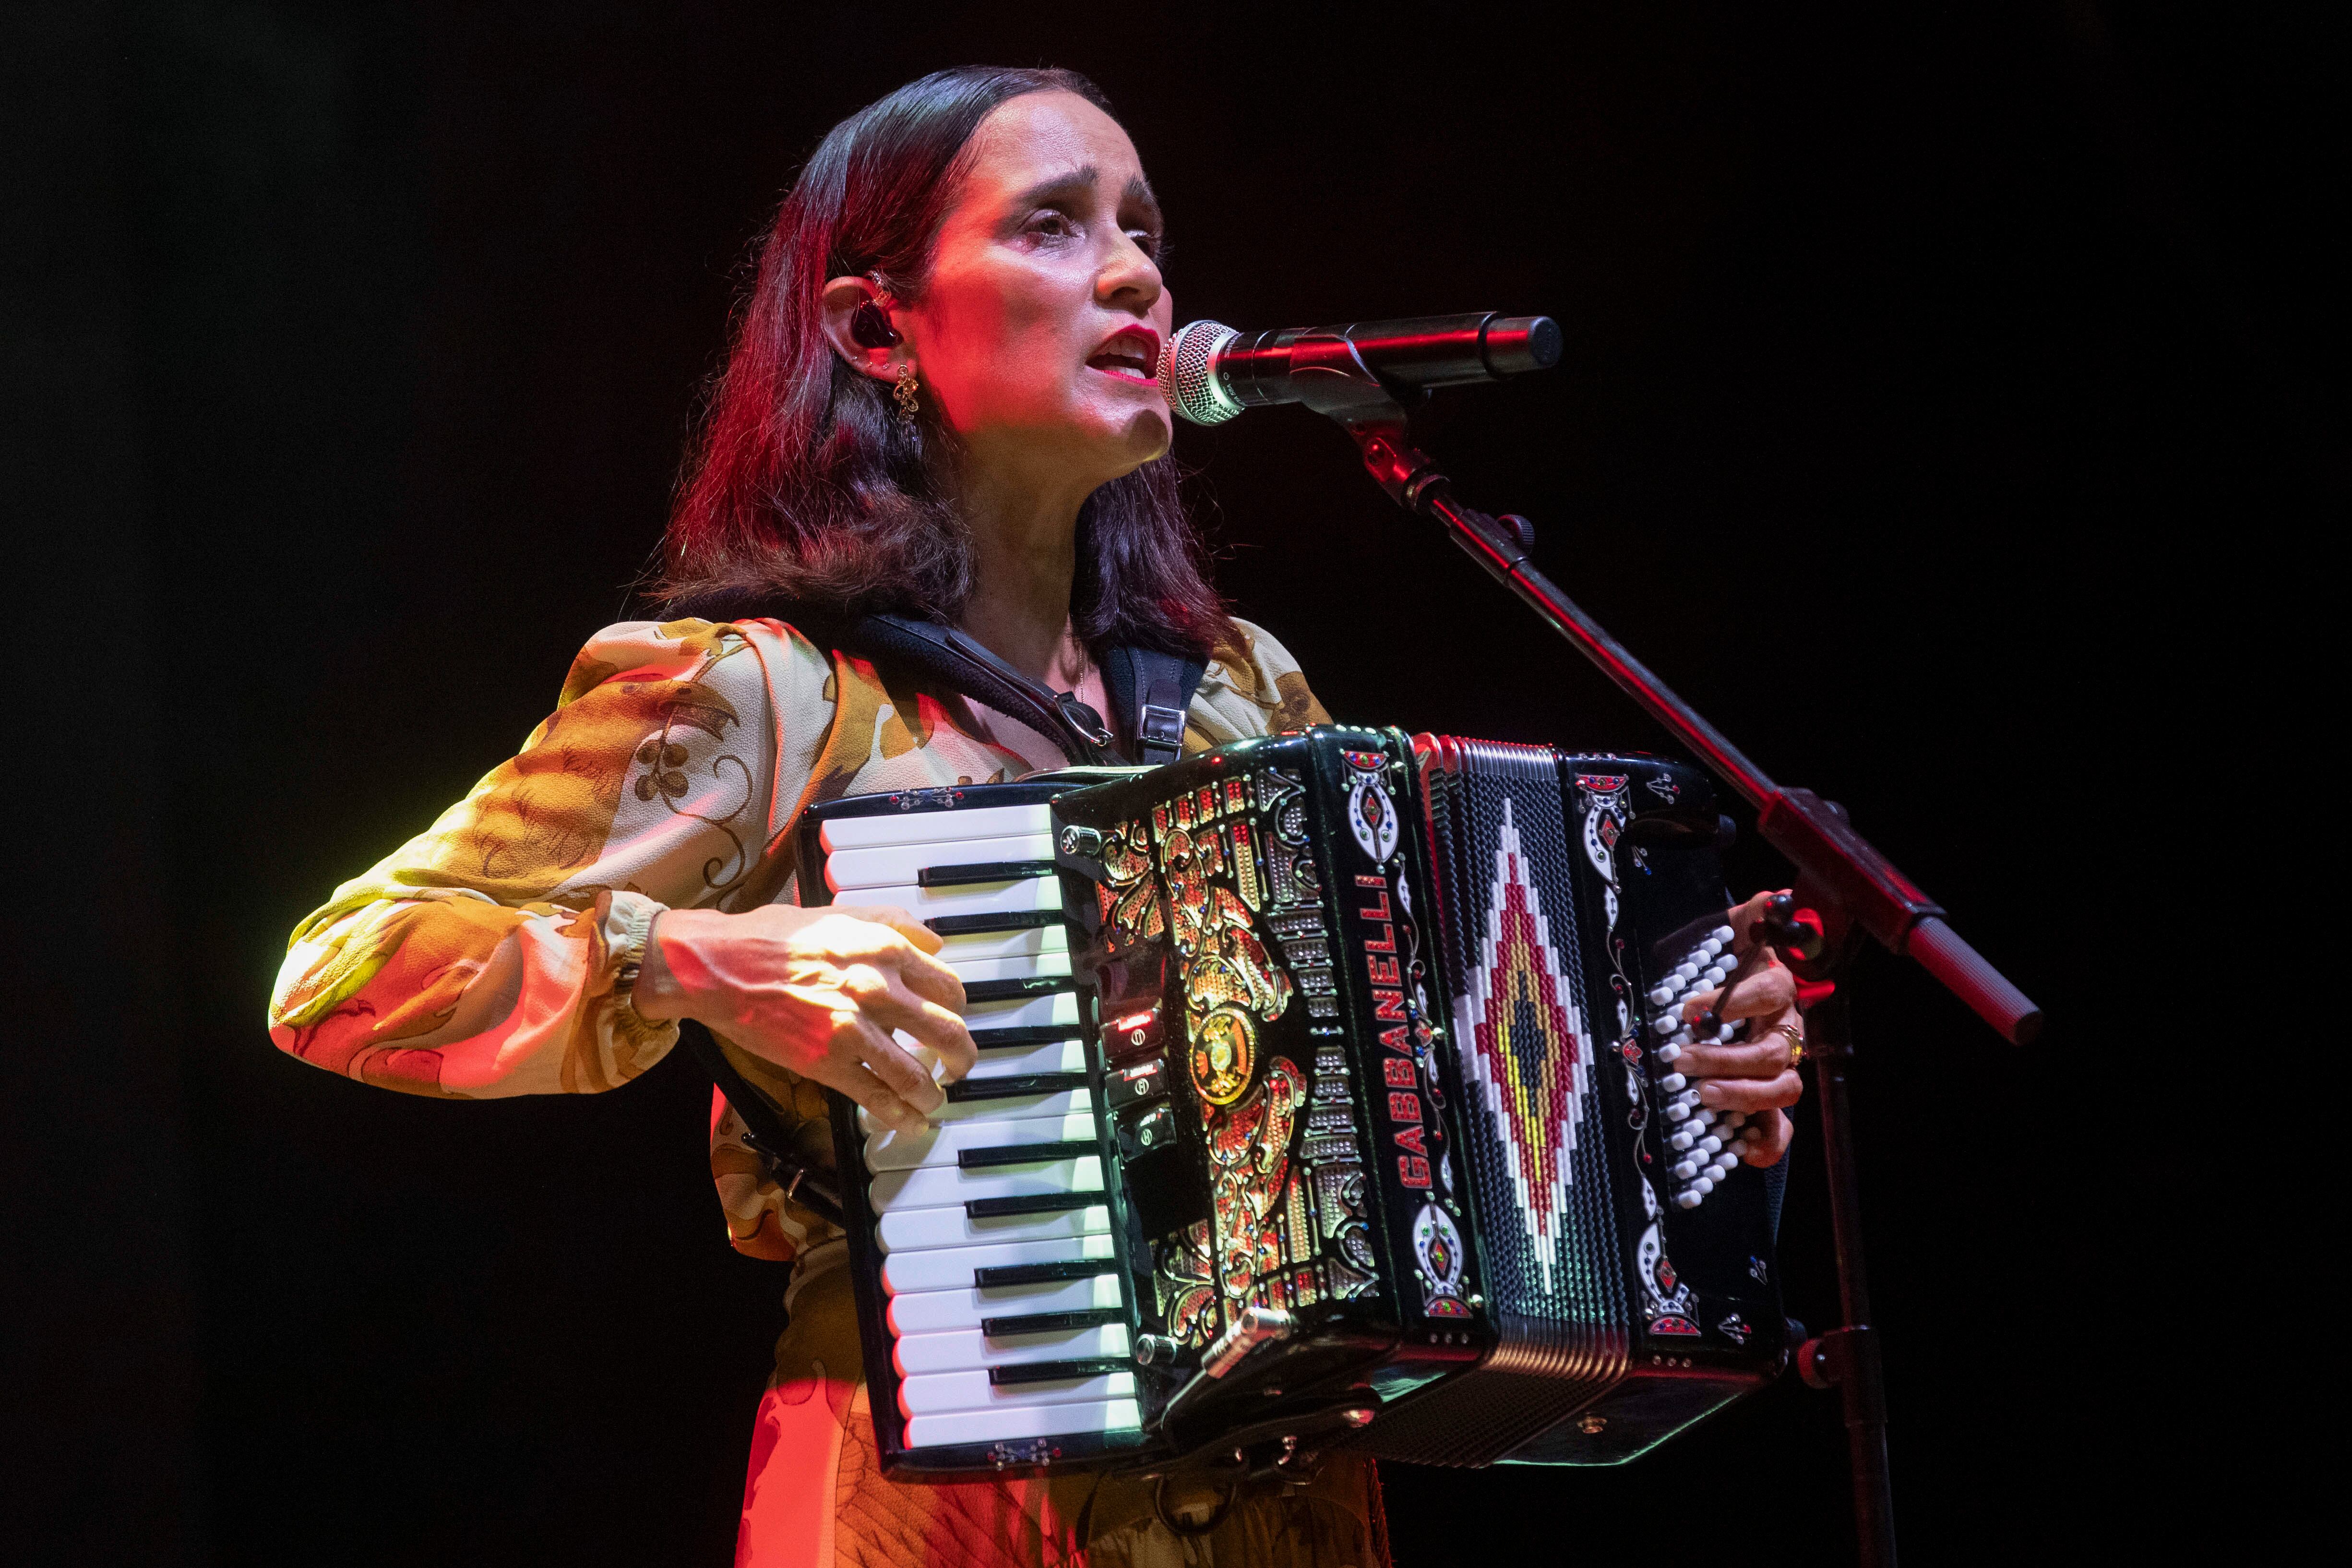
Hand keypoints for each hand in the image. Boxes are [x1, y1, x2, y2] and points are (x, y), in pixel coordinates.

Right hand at [633, 903, 975, 1134]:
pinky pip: (876, 1097)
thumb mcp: (840, 914)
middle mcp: (878, 988)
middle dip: (962, 1057)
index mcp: (885, 949)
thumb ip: (892, 923)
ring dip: (932, 1093)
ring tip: (933, 1099)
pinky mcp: (826, 1062)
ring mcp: (853, 1029)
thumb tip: (934, 940)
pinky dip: (900, 1115)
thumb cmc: (772, 937)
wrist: (718, 966)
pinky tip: (909, 1122)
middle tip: (959, 1066)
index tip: (955, 1021)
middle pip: (947, 1033)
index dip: (958, 1011)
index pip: (948, 987)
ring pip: (916, 1074)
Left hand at [1675, 888, 1806, 1165]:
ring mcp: (1780, 1068)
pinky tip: (1744, 1151)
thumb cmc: (1722, 962)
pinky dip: (1767, 1143)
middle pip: (1771, 1051)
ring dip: (1744, 1096)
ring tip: (1702, 1097)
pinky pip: (1782, 1130)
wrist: (1725, 988)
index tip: (1687, 1008)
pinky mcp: (1771, 1102)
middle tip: (1682, 1059)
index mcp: (1774, 989)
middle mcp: (1784, 1029)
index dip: (1733, 1000)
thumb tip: (1775, 896)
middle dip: (1726, 1058)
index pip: (1768, 992)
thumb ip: (1751, 915)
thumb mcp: (1729, 933)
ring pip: (1782, 1089)